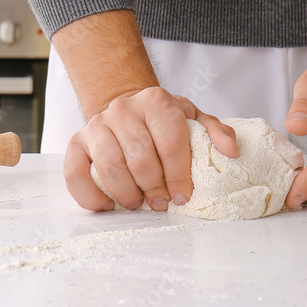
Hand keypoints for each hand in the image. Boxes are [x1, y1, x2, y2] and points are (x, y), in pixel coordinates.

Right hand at [63, 86, 238, 211]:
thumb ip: (214, 132)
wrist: (126, 108)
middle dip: (154, 188)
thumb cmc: (162, 120)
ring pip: (109, 166)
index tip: (183, 195)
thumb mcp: (192, 118)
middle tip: (162, 202)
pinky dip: (90, 196)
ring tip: (138, 203)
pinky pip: (75, 173)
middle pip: (140, 158)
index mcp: (156, 101)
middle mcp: (123, 109)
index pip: (170, 142)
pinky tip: (106, 206)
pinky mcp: (76, 142)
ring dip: (126, 194)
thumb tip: (231, 152)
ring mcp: (96, 125)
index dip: (179, 175)